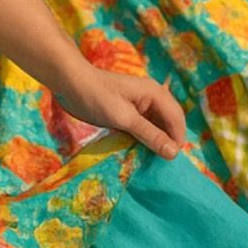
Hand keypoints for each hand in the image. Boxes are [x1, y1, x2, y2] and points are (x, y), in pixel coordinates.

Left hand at [49, 60, 186, 158]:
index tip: (170, 161)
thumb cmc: (97, 97)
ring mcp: (139, 106)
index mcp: (155, 93)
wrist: (70, 84)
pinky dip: (143, 140)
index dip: (177, 139)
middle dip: (168, 141)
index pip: (176, 118)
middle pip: (169, 123)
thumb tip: (174, 152)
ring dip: (155, 142)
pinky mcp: (128, 114)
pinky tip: (138, 152)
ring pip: (156, 127)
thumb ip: (150, 134)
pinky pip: (143, 129)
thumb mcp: (124, 118)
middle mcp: (151, 98)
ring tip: (151, 160)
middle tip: (161, 163)